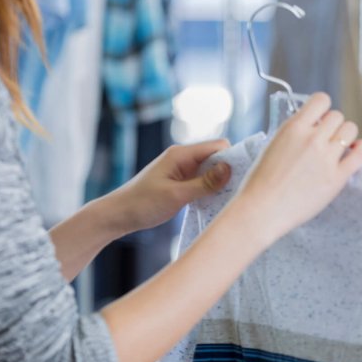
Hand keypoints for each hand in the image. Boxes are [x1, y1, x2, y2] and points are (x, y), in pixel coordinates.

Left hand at [98, 139, 233, 236]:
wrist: (118, 215)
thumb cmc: (142, 203)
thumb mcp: (176, 195)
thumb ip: (204, 183)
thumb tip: (230, 168)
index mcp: (181, 154)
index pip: (218, 146)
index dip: (232, 158)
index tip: (243, 176)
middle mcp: (183, 158)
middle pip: (217, 157)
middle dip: (229, 171)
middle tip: (238, 190)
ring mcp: (182, 170)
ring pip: (211, 170)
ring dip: (219, 182)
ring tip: (227, 198)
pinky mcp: (181, 182)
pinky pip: (203, 181)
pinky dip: (210, 189)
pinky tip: (214, 202)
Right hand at [229, 92, 361, 243]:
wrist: (261, 210)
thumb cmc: (260, 183)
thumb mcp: (272, 145)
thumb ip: (294, 134)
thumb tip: (312, 127)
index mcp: (294, 128)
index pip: (321, 100)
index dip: (323, 109)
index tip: (320, 119)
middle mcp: (312, 138)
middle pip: (337, 116)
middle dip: (333, 126)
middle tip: (327, 139)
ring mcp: (326, 158)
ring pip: (350, 130)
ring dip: (346, 136)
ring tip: (340, 147)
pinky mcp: (337, 178)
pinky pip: (361, 153)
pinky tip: (356, 151)